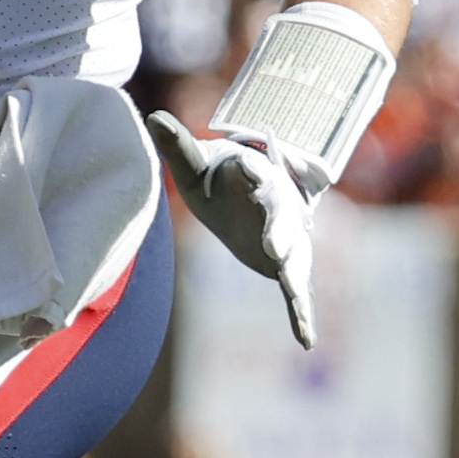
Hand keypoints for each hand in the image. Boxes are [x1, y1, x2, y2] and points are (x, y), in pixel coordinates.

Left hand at [148, 110, 318, 347]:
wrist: (253, 200)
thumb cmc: (220, 183)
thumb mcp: (197, 168)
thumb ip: (178, 147)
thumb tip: (152, 117)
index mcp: (255, 177)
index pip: (254, 172)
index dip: (253, 172)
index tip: (251, 171)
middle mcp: (278, 207)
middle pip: (282, 218)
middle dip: (279, 231)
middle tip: (275, 248)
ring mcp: (288, 237)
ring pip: (295, 256)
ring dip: (294, 274)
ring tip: (294, 293)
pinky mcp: (288, 265)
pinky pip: (298, 291)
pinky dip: (302, 314)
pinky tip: (306, 340)